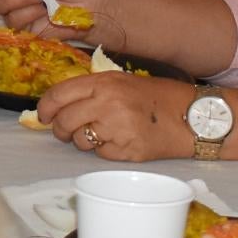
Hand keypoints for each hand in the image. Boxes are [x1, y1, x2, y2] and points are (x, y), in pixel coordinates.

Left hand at [34, 72, 190, 162]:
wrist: (194, 117)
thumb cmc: (159, 97)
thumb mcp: (124, 82)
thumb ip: (94, 90)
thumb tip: (59, 105)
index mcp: (105, 82)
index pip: (60, 94)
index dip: (46, 107)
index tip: (43, 115)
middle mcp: (108, 103)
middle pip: (64, 121)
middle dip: (60, 129)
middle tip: (65, 131)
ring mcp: (117, 128)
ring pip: (80, 141)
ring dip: (82, 141)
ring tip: (99, 134)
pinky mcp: (127, 151)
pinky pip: (101, 154)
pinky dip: (104, 151)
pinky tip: (119, 141)